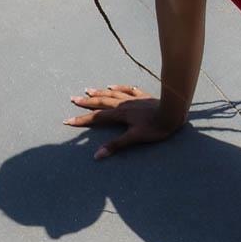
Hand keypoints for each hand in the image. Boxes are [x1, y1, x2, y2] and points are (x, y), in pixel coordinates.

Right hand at [63, 83, 182, 159]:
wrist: (173, 112)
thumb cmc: (156, 127)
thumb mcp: (135, 138)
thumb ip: (116, 145)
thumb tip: (97, 155)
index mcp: (120, 115)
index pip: (96, 117)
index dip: (81, 120)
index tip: (67, 121)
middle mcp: (123, 104)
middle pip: (101, 102)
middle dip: (86, 102)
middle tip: (73, 99)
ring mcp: (132, 98)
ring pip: (112, 94)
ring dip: (99, 93)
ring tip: (88, 90)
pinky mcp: (142, 96)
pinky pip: (127, 89)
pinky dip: (118, 88)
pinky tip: (112, 86)